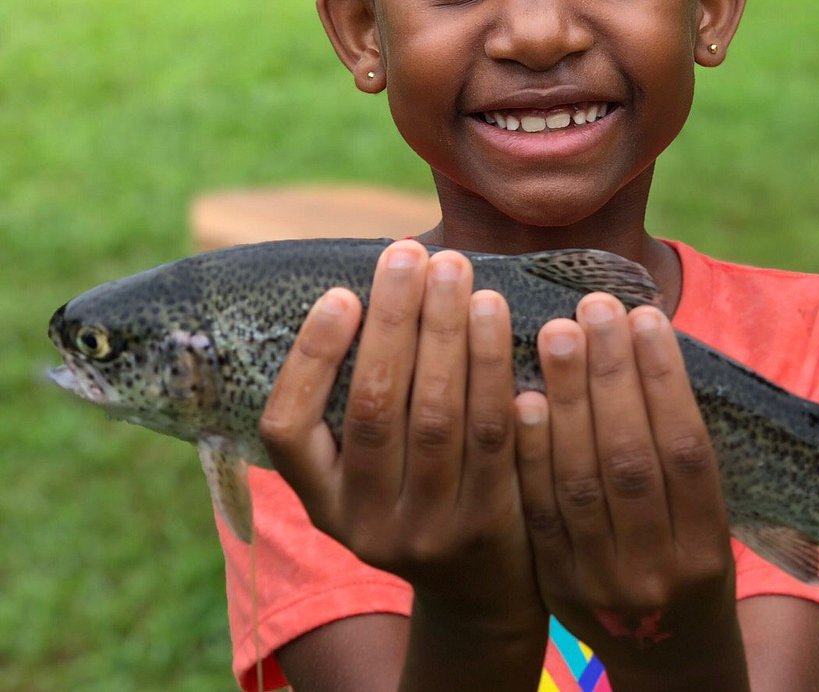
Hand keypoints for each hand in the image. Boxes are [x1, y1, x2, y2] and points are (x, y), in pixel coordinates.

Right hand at [259, 241, 544, 635]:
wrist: (481, 595)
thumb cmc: (422, 500)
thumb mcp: (371, 475)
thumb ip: (366, 400)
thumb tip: (375, 289)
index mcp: (320, 502)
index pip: (288, 430)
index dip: (311, 359)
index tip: (341, 293)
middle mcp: (363, 522)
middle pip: (374, 407)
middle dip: (394, 321)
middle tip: (412, 252)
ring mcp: (427, 530)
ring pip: (438, 417)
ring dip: (451, 334)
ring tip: (461, 274)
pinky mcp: (489, 526)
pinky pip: (495, 439)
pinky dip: (496, 374)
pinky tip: (500, 323)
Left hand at [514, 293, 749, 690]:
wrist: (666, 658)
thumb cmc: (692, 566)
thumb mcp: (711, 521)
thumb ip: (683, 452)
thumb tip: (645, 348)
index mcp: (708, 548)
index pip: (686, 450)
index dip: (664, 380)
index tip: (645, 317)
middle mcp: (657, 570)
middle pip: (629, 459)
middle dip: (610, 376)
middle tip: (594, 307)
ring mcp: (601, 583)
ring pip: (579, 481)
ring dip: (565, 400)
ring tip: (555, 331)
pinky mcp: (556, 586)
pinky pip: (538, 513)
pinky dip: (531, 453)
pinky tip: (522, 396)